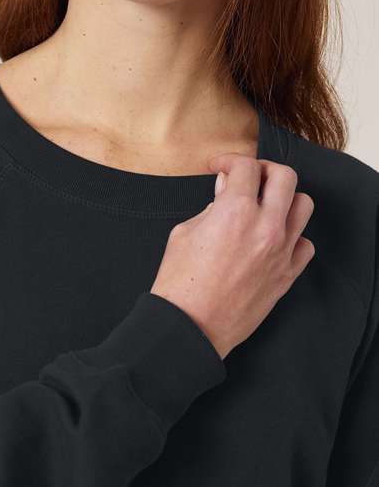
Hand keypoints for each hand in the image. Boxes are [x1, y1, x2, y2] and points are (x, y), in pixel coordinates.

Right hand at [151, 153, 314, 358]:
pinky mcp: (286, 275)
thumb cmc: (180, 283)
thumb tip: (225, 191)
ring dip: (284, 198)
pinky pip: (305, 244)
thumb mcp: (184, 234)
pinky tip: (273, 239)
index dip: (229, 161)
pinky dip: (293, 235)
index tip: (220, 168)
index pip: (245, 166)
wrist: (190, 326)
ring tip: (265, 205)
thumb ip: (211, 207)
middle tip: (248, 177)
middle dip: (264, 169)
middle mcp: (264, 227)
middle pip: (285, 176)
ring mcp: (280, 252)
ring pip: (304, 205)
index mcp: (234, 212)